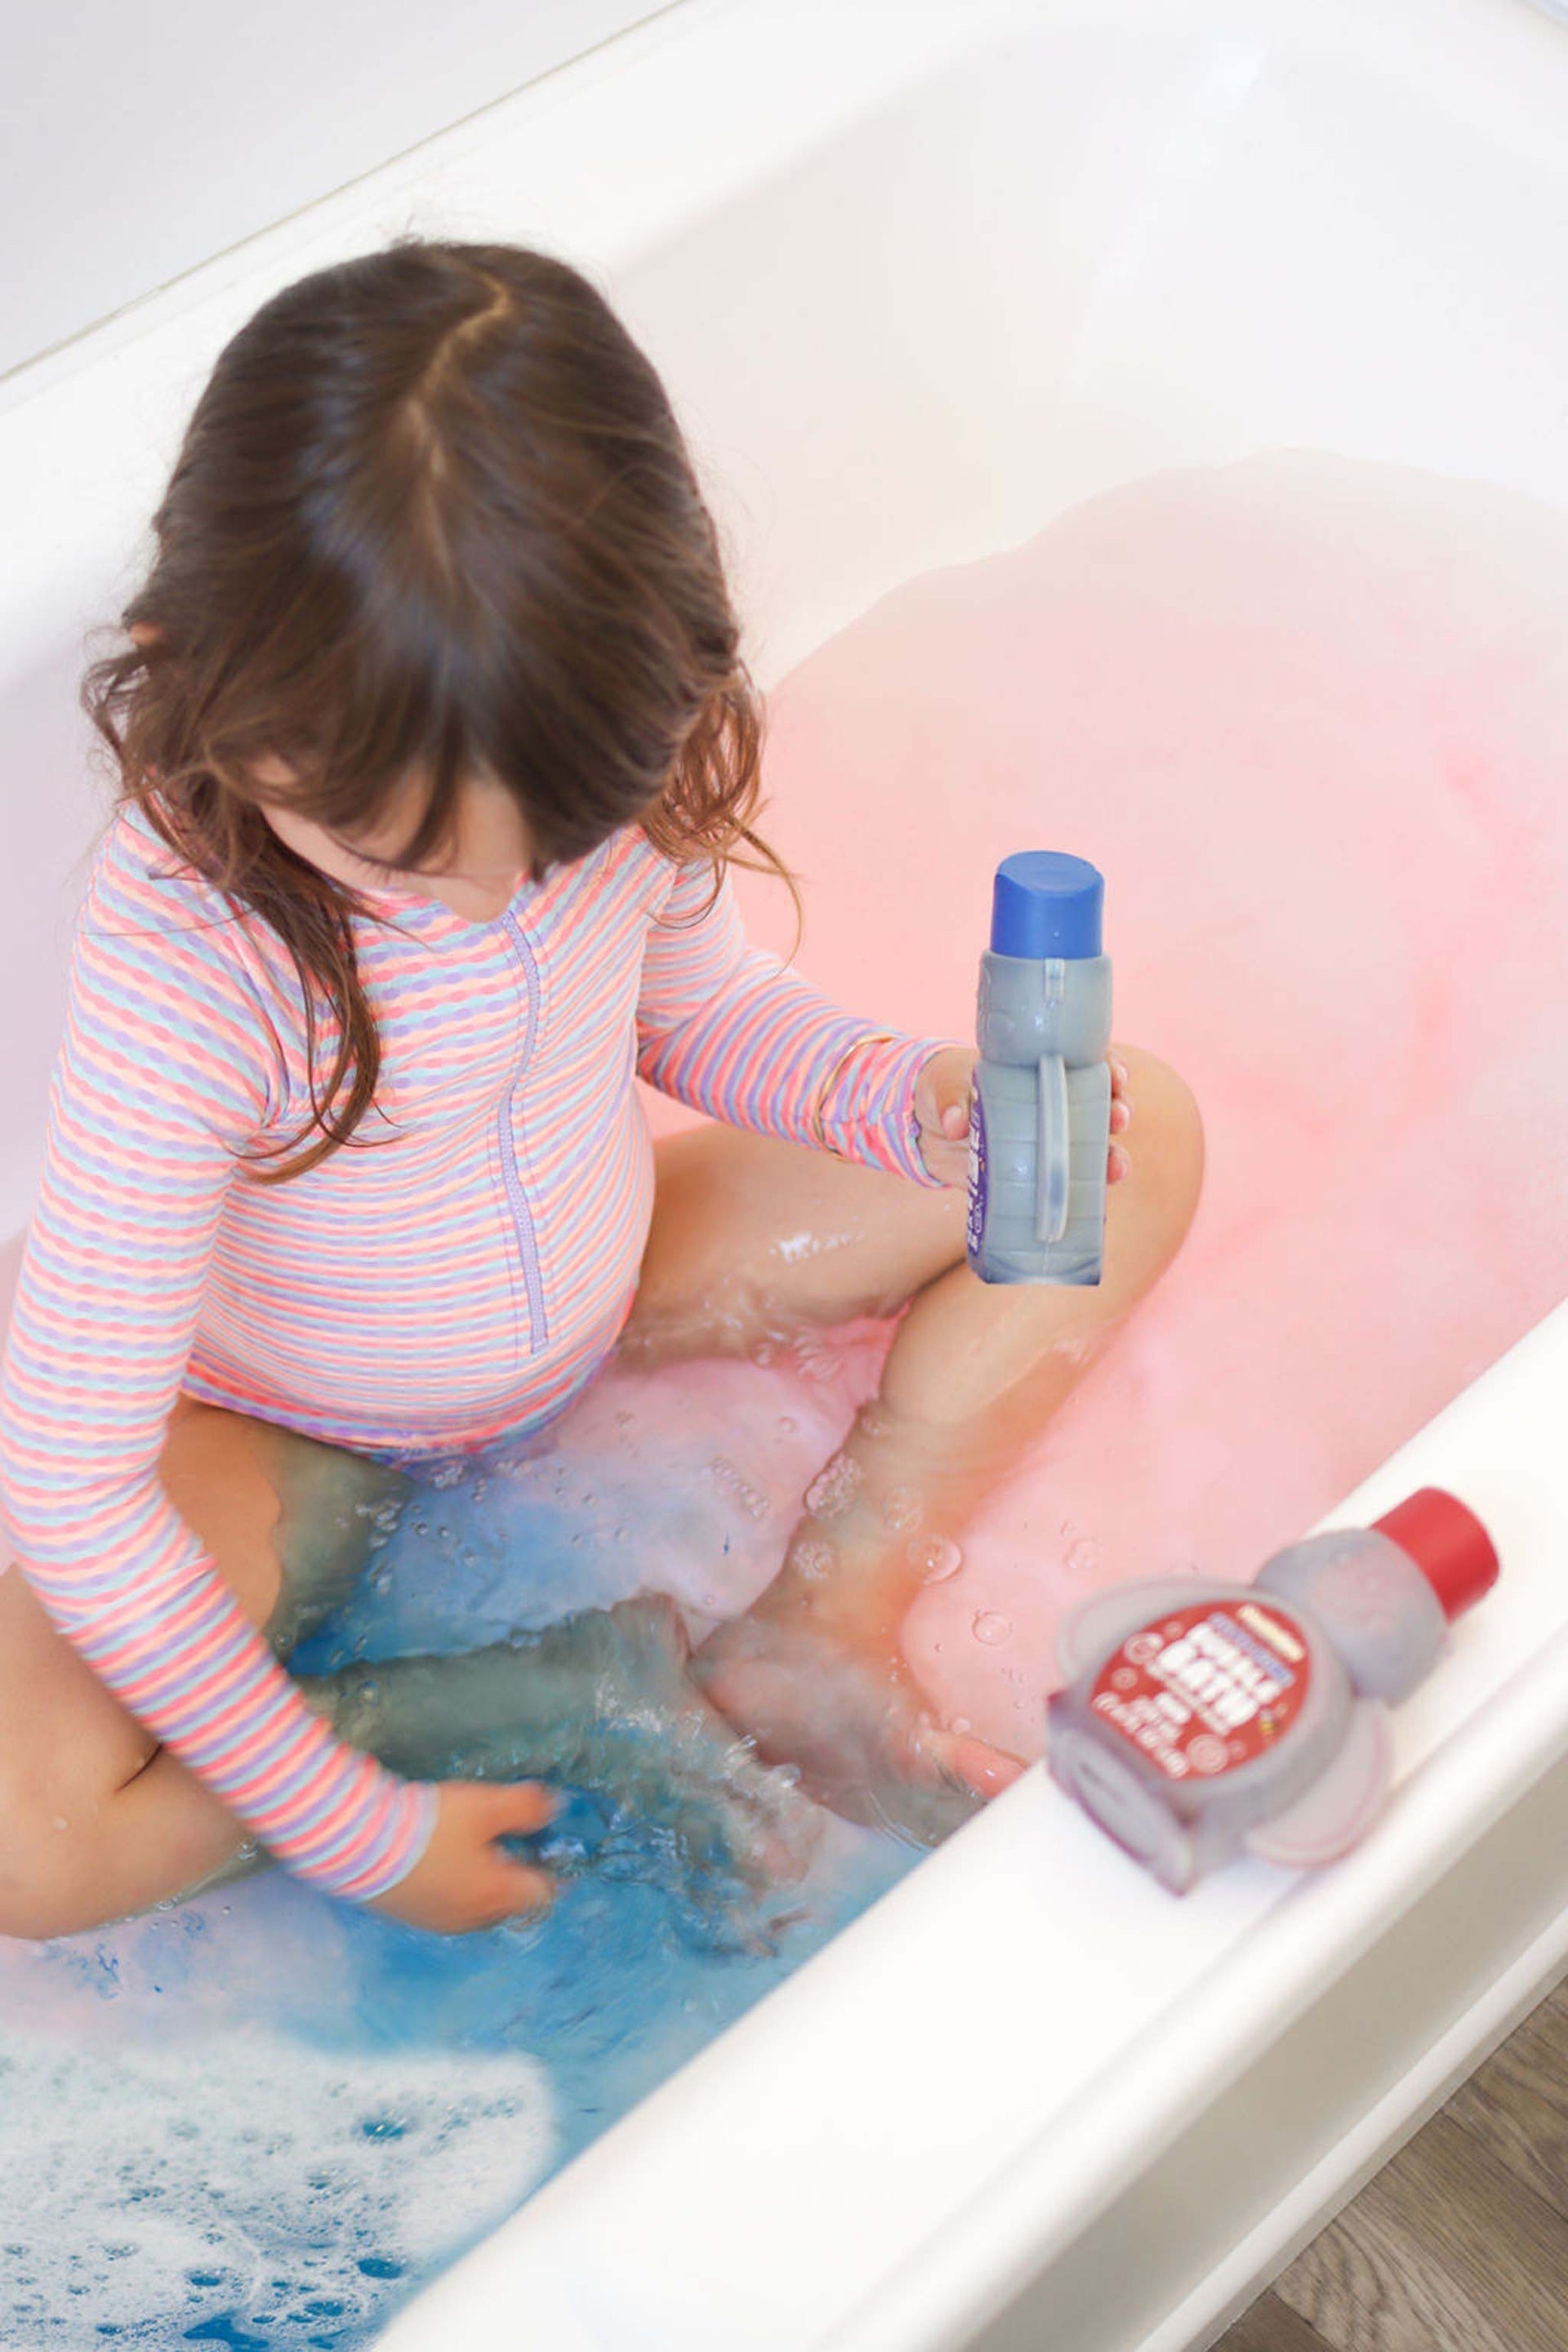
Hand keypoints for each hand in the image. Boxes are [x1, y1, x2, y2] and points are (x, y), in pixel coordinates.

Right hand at [362, 1779, 557, 1934]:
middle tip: (513, 1845)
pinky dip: (455, 1888)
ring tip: (476, 1851)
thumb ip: (525, 1808)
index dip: (552, 1870)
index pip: (542, 1893)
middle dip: (517, 1878)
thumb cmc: (429, 1826)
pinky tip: (442, 1862)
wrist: (358, 1846)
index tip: (550, 1848)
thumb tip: (554, 1808)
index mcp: (496, 1895)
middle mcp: (471, 1918)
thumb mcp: (484, 1806)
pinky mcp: (410, 1917)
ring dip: (484, 1885)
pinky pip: (447, 1907)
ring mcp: (438, 1922)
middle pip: (510, 1904)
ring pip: (478, 1908)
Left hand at [914, 1045, 1132, 1187]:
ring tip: (1115, 1168)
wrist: (924, 1131)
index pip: (1086, 1066)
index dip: (1109, 1070)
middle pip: (1099, 1108)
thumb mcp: (943, 1086)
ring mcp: (1046, 1145)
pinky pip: (1066, 1190)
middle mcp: (1053, 1108)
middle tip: (1117, 1119)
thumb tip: (956, 1123)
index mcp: (1038, 1073)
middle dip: (1117, 1112)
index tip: (1117, 1077)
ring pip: (1092, 1151)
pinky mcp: (1033, 1180)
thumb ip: (951, 1099)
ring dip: (1111, 1159)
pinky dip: (1085, 1201)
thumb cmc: (942, 1090)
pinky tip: (1099, 1211)